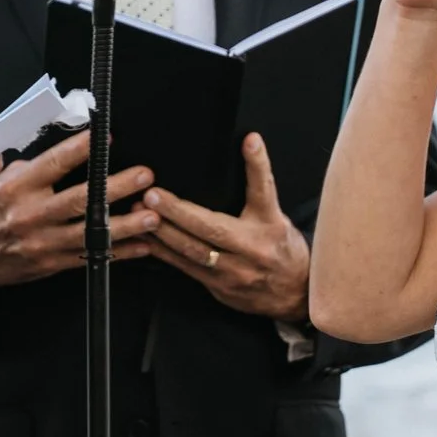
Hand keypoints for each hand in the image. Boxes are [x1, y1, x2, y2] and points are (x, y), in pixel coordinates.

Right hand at [0, 131, 160, 290]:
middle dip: (116, 187)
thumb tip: (60, 147)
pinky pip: (90, 258)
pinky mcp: (52, 263)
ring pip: (91, 233)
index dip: (80, 150)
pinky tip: (142, 246)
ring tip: (152, 216)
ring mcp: (43, 242)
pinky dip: (119, 253)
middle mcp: (32, 214)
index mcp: (19, 188)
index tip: (105, 138)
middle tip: (144, 176)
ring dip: (126, 224)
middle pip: (80, 200)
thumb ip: (29, 167)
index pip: (53, 164)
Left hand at [141, 135, 309, 321]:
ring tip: (141, 213)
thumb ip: (260, 186)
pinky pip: (186, 267)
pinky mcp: (217, 287)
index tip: (249, 142)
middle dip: (177, 211)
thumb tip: (249, 142)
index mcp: (270, 225)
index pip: (264, 190)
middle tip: (152, 195)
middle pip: (212, 228)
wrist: (295, 295)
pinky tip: (147, 239)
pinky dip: (164, 252)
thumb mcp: (278, 216)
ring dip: (163, 231)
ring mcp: (233, 272)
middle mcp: (251, 249)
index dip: (257, 165)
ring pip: (192, 250)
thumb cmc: (284, 250)